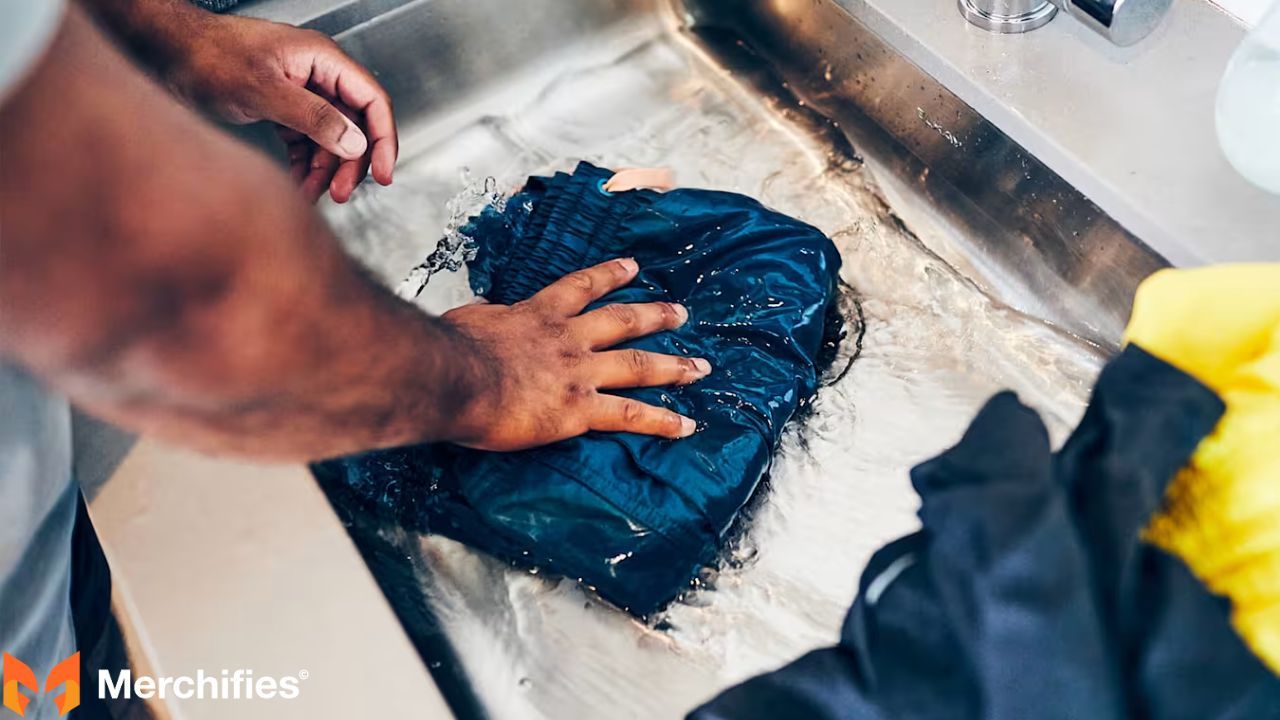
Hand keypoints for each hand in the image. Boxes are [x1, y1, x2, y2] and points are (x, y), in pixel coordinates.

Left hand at [166, 13, 396, 202]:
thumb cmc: (206, 55)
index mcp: (322, 59)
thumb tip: (354, 143)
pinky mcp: (285, 107)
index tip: (383, 173)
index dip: (383, 140)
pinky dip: (305, 165)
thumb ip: (313, 117)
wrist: (165, 51)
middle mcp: (318, 74)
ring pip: (331, 139)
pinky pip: (308, 142)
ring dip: (325, 171)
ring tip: (313, 195)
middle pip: (355, 126)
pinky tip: (298, 183)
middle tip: (340, 192)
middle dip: (349, 163)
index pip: (372, 101)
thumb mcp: (262, 90)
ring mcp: (302, 91)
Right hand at [441, 258, 710, 450]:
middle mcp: (568, 339)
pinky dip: (662, 421)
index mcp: (538, 314)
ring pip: (638, 366)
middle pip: (622, 322)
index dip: (609, 275)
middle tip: (681, 313)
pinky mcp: (580, 409)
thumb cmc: (453, 350)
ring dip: (674, 366)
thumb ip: (488, 318)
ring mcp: (579, 373)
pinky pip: (631, 415)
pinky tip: (686, 427)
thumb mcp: (470, 319)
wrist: (456, 378)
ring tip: (702, 368)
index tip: (632, 266)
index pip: (580, 287)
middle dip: (655, 316)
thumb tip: (487, 315)